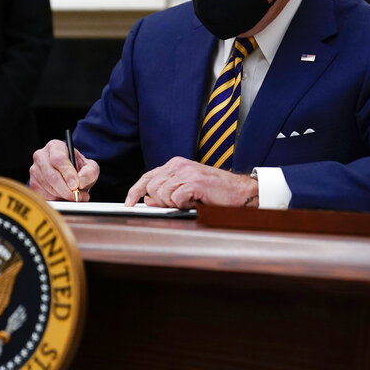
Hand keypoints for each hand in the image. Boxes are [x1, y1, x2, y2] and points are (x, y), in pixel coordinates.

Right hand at [29, 139, 99, 200]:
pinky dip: (56, 200)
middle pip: (51, 175)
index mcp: (55, 147)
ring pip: (48, 188)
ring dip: (63, 196)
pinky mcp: (33, 184)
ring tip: (75, 196)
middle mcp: (41, 156)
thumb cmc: (78, 168)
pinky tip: (64, 197)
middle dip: (66, 189)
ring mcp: (35, 171)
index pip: (58, 159)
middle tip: (77, 196)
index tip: (76, 185)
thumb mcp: (90, 167)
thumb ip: (89, 172)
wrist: (70, 175)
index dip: (68, 173)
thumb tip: (80, 182)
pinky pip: (44, 196)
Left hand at [124, 157, 258, 208]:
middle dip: (160, 201)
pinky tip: (194, 202)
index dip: (135, 191)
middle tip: (177, 204)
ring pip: (161, 194)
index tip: (128, 203)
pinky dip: (183, 204)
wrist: (240, 191)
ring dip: (173, 204)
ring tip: (189, 202)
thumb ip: (167, 193)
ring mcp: (186, 172)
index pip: (147, 176)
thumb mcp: (187, 191)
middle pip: (152, 187)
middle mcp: (179, 165)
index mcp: (175, 165)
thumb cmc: (216, 192)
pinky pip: (175, 198)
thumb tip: (147, 200)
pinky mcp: (194, 182)